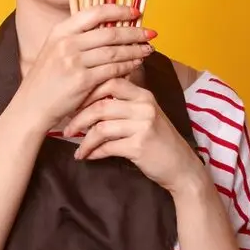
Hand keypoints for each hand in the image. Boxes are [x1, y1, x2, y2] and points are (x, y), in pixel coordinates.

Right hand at [17, 5, 155, 129]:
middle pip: (109, 32)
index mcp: (60, 31)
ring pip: (114, 51)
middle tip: (150, 33)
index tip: (135, 12)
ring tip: (148, 49)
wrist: (31, 107)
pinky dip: (127, 66)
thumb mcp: (54, 51)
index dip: (118, 9)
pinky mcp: (82, 81)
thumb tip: (107, 28)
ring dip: (135, 49)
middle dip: (134, 32)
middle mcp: (66, 43)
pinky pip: (112, 70)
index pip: (94, 12)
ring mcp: (74, 61)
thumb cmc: (45, 81)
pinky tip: (136, 64)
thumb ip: (77, 39)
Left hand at [63, 78, 204, 193]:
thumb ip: (124, 105)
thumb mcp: (145, 116)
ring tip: (78, 148)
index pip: (110, 82)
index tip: (74, 105)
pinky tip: (88, 156)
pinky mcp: (140, 146)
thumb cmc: (159, 141)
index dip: (88, 92)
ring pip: (101, 128)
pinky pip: (107, 147)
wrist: (181, 167)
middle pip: (101, 105)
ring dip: (84, 140)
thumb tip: (88, 100)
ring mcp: (143, 126)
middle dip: (79, 118)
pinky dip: (94, 152)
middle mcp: (144, 106)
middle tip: (67, 129)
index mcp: (143, 95)